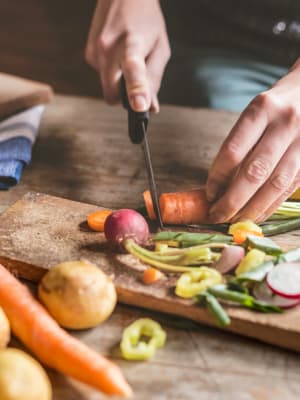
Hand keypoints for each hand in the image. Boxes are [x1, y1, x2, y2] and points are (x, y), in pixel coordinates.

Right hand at [85, 0, 169, 112]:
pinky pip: (103, 78)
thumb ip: (155, 79)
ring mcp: (95, 51)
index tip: (139, 106)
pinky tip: (117, 56)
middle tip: (138, 84)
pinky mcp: (88, 55)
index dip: (136, 89)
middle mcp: (108, 48)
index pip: (133, 69)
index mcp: (132, 43)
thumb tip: (150, 107)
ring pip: (107, 88)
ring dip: (119, 83)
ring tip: (128, 60)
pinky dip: (112, 74)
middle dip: (124, 97)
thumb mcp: (160, 48)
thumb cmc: (145, 20)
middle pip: (112, 94)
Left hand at [206, 58, 299, 222]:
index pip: (233, 150)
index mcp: (262, 109)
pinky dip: (270, 206)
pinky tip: (256, 215)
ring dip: (251, 209)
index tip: (209, 194)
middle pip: (254, 172)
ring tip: (234, 220)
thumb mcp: (255, 113)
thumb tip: (219, 185)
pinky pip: (289, 189)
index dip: (217, 178)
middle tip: (216, 215)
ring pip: (275, 185)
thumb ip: (240, 144)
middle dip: (232, 201)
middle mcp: (285, 123)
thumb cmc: (277, 106)